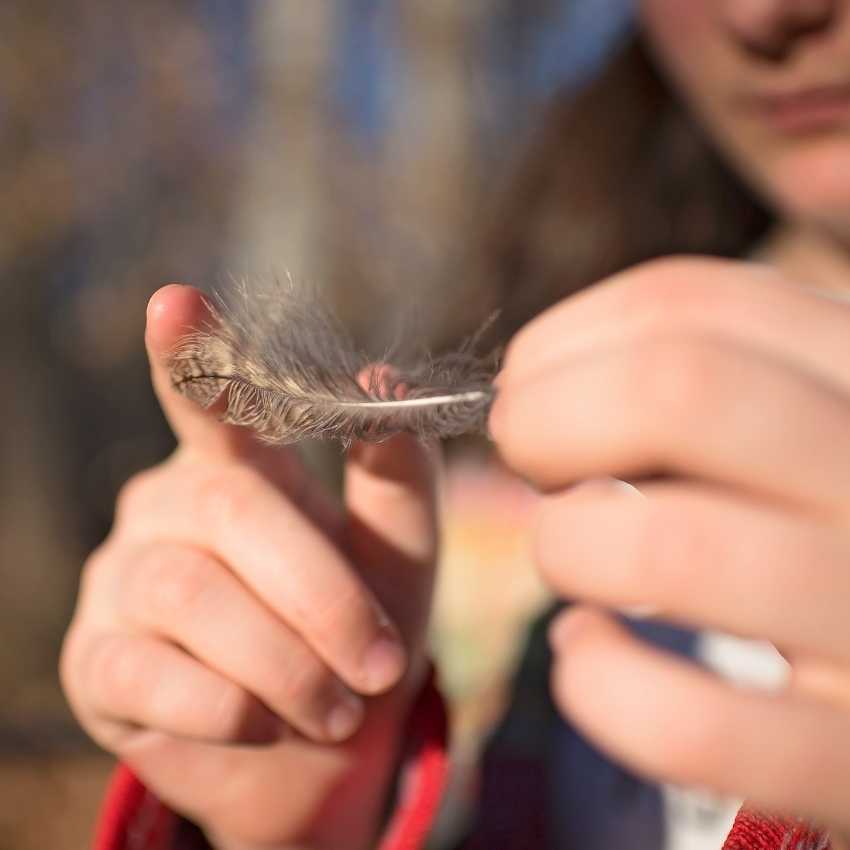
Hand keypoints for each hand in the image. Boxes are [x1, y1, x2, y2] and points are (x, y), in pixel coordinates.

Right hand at [60, 285, 439, 849]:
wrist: (317, 743)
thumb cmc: (358, 625)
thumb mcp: (398, 549)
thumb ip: (397, 470)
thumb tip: (383, 377)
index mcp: (239, 466)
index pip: (211, 397)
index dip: (193, 354)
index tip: (175, 302)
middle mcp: (168, 505)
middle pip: (232, 509)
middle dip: (319, 592)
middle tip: (381, 666)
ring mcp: (121, 579)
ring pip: (192, 593)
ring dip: (285, 662)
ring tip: (340, 709)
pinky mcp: (97, 662)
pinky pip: (149, 674)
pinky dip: (228, 707)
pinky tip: (269, 724)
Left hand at [490, 257, 849, 841]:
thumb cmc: (827, 524)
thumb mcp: (803, 420)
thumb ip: (721, 371)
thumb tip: (549, 370)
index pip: (694, 309)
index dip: (566, 342)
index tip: (526, 384)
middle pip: (675, 395)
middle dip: (545, 420)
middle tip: (528, 457)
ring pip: (670, 549)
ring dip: (566, 545)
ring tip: (567, 553)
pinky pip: (692, 727)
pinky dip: (599, 684)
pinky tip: (589, 657)